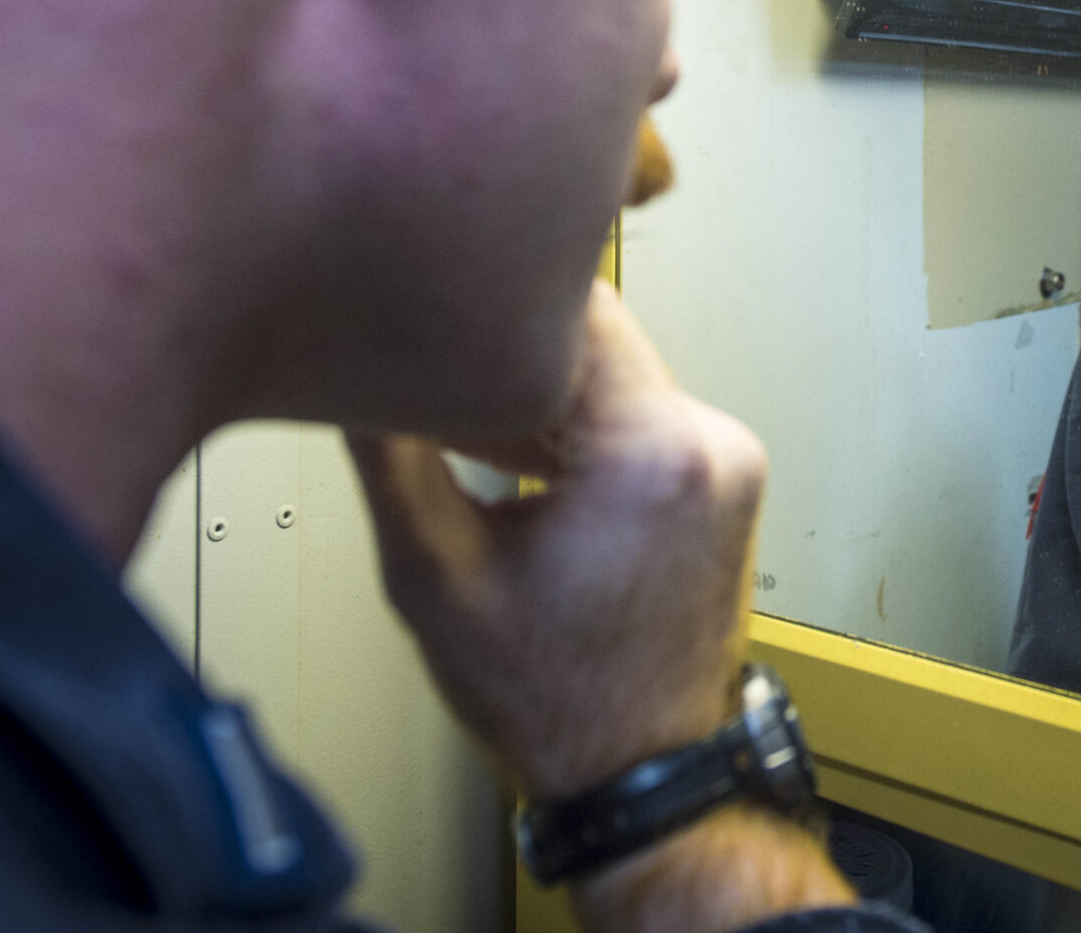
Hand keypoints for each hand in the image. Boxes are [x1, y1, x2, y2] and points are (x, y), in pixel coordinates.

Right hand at [347, 281, 766, 798]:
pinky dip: (581, 429)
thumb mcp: (435, 578)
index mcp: (654, 452)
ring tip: (468, 432)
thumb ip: (389, 459)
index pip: (574, 309)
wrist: (640, 775)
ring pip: (616, 373)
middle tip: (437, 381)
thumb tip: (352, 378)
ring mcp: (728, 460)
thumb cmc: (555, 703)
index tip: (434, 315)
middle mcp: (712, 442)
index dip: (492, 305)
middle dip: (512, 354)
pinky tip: (521, 466)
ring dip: (542, 393)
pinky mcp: (723, 479)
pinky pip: (641, 416)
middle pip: (597, 337)